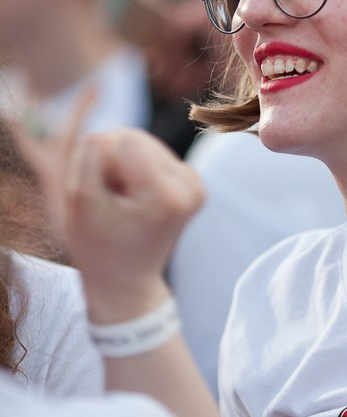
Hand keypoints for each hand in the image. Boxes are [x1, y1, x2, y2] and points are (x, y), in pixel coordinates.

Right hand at [65, 128, 204, 321]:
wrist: (125, 281)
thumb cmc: (99, 246)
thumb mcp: (81, 201)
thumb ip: (89, 158)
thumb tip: (107, 135)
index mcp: (166, 195)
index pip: (124, 141)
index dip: (100, 162)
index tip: (101, 195)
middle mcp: (190, 186)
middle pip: (136, 139)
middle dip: (112, 163)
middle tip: (109, 200)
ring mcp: (195, 184)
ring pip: (142, 144)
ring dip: (122, 166)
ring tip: (119, 201)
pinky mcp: (192, 181)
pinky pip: (152, 155)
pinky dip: (134, 171)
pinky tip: (131, 198)